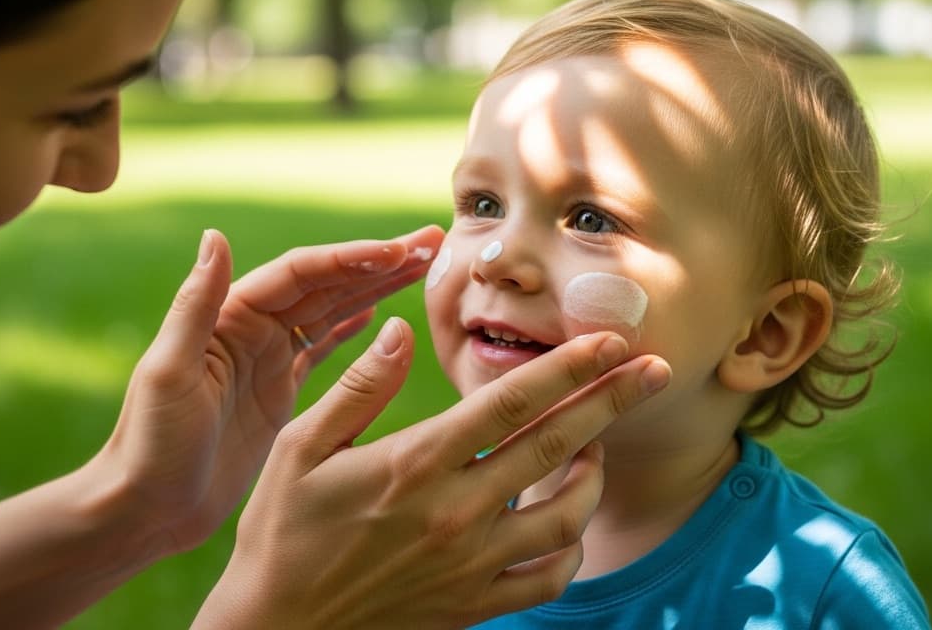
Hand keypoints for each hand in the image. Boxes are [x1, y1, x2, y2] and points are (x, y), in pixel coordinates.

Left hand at [92, 225, 445, 556]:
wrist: (143, 509)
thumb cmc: (149, 444)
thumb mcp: (169, 373)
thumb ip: (194, 304)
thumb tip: (216, 236)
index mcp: (229, 316)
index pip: (300, 274)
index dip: (350, 260)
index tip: (396, 252)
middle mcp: (249, 328)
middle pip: (325, 283)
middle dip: (378, 262)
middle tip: (431, 242)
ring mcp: (265, 359)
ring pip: (331, 311)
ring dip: (375, 287)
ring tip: (422, 265)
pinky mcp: (275, 393)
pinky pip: (321, 348)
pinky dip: (352, 327)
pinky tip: (380, 314)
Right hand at [195, 319, 670, 628]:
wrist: (276, 629)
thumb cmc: (281, 532)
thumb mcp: (298, 448)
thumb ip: (359, 387)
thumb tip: (400, 331)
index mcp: (415, 463)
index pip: (511, 402)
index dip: (569, 367)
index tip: (611, 340)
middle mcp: (455, 512)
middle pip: (556, 445)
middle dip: (613, 401)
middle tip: (655, 369)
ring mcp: (470, 563)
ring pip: (566, 515)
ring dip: (594, 473)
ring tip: (599, 444)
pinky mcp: (473, 603)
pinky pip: (548, 577)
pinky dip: (571, 546)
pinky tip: (568, 519)